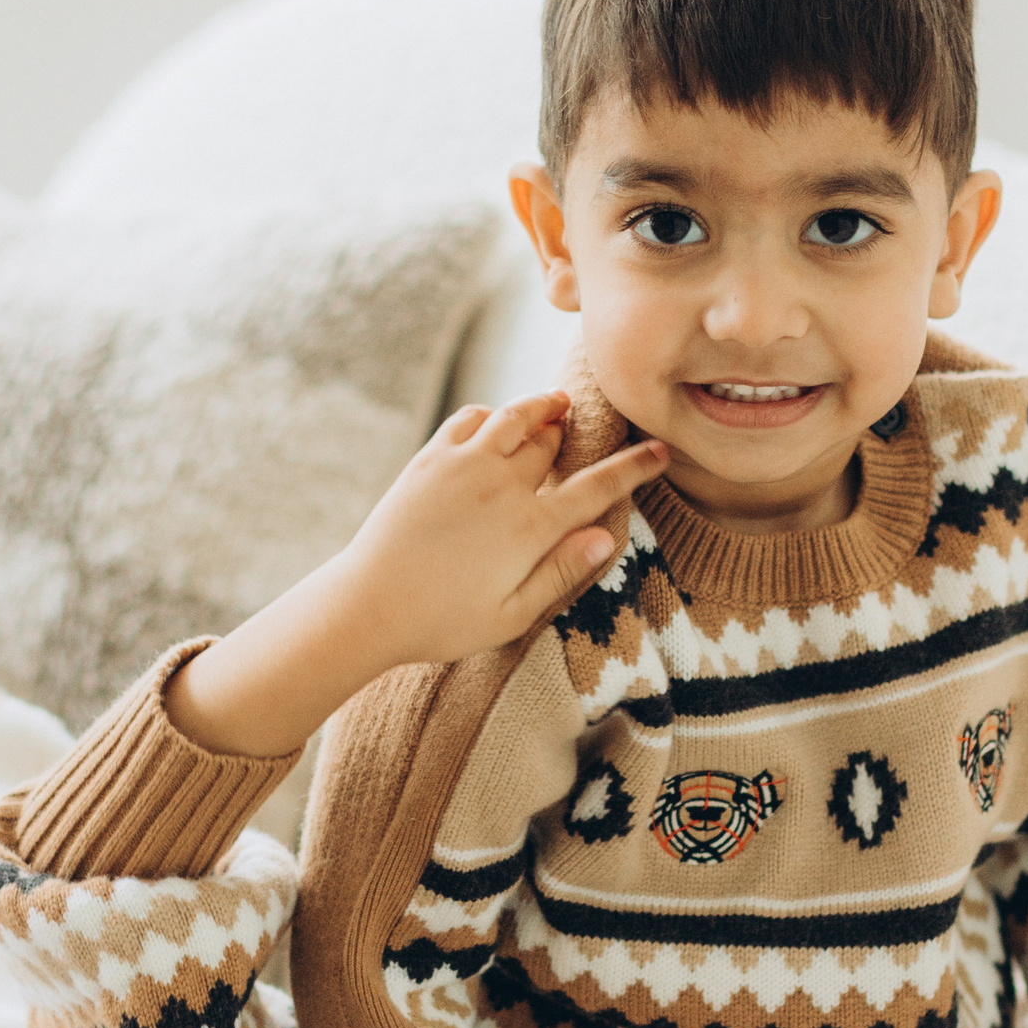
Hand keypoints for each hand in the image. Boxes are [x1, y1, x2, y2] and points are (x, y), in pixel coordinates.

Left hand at [165, 394, 665, 761]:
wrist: (369, 605)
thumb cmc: (443, 622)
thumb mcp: (513, 614)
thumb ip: (562, 572)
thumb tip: (607, 534)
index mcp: (532, 528)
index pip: (597, 487)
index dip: (634, 466)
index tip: (659, 450)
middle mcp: (502, 486)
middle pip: (554, 444)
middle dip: (577, 435)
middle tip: (589, 428)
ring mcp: (463, 466)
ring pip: (515, 419)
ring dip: (541, 409)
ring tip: (558, 405)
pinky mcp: (429, 460)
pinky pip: (469, 419)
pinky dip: (491, 414)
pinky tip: (496, 420)